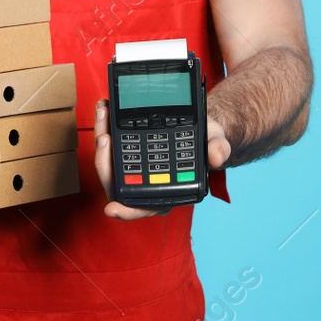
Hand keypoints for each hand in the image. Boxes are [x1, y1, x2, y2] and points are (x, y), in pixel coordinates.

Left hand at [92, 99, 231, 219]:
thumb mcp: (217, 142)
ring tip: (104, 112)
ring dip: (102, 136)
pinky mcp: (126, 151)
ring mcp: (132, 168)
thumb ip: (218, 149)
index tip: (111, 209)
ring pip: (108, 162)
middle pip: (115, 183)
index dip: (125, 212)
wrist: (202, 125)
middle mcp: (145, 184)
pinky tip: (106, 108)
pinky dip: (105, 127)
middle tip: (105, 137)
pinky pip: (110, 145)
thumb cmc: (207, 141)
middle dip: (105, 162)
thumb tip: (216, 157)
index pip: (141, 208)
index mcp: (166, 193)